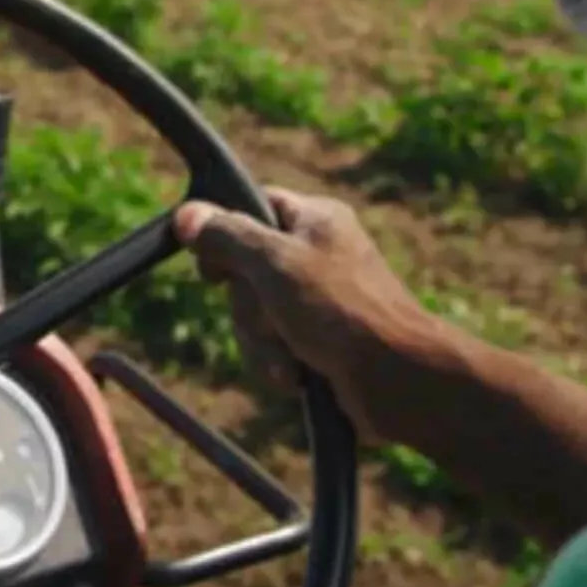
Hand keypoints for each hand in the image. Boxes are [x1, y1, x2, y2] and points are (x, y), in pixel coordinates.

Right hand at [173, 187, 448, 442]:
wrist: (399, 380)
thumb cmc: (342, 310)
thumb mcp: (274, 262)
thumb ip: (227, 236)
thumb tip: (187, 216)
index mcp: (316, 220)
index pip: (252, 206)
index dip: (225, 233)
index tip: (213, 267)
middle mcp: (317, 254)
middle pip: (244, 269)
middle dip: (248, 307)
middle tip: (270, 318)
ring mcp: (318, 300)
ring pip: (254, 313)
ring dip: (261, 342)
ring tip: (289, 357)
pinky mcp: (319, 341)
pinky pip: (272, 345)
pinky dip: (277, 362)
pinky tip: (296, 376)